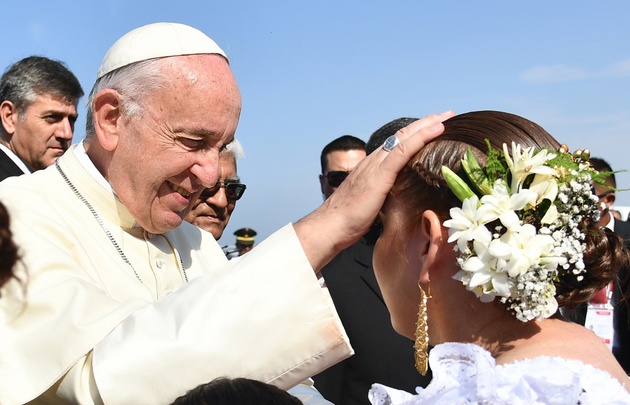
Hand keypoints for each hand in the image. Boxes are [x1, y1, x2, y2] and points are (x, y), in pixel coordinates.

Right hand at [295, 111, 454, 270]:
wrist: (331, 225)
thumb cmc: (349, 220)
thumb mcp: (372, 204)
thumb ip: (384, 196)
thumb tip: (399, 202)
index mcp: (373, 167)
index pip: (397, 145)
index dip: (416, 134)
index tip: (435, 128)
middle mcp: (374, 161)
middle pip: (403, 135)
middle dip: (425, 123)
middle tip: (447, 115)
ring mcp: (376, 165)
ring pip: (405, 138)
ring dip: (427, 125)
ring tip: (446, 117)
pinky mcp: (379, 174)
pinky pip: (403, 150)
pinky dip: (421, 137)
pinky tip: (436, 129)